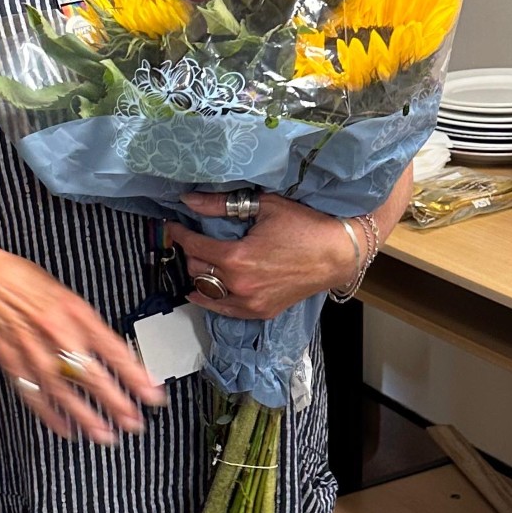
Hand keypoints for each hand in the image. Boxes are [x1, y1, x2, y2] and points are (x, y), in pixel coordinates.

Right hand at [0, 243, 164, 444]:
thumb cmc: (28, 284)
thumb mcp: (68, 296)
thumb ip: (90, 327)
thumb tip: (118, 357)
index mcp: (75, 312)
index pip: (113, 349)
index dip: (135, 374)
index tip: (153, 395)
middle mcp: (56, 333)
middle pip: (90, 374)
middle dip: (115, 401)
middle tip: (134, 423)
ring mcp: (32, 351)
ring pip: (63, 391)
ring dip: (86, 416)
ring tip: (106, 436)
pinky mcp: (12, 363)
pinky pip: (34, 394)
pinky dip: (50, 415)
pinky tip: (67, 430)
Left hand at [167, 191, 356, 319]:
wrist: (337, 254)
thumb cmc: (305, 226)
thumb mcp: (263, 206)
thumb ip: (221, 205)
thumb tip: (189, 201)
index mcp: (237, 258)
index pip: (193, 246)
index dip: (181, 233)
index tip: (175, 226)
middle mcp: (239, 285)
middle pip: (196, 269)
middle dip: (190, 252)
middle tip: (192, 239)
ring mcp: (250, 302)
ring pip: (206, 291)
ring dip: (199, 275)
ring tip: (199, 260)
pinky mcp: (260, 311)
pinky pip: (223, 309)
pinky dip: (210, 298)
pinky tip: (203, 290)